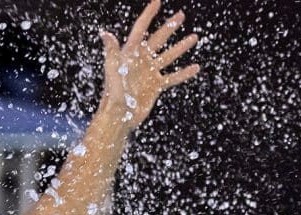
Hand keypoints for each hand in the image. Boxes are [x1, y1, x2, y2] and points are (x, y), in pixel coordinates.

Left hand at [99, 0, 199, 129]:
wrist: (119, 117)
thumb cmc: (113, 94)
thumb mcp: (112, 70)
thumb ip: (112, 51)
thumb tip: (105, 32)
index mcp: (130, 54)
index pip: (140, 29)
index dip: (148, 15)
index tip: (157, 1)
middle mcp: (141, 61)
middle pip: (157, 39)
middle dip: (169, 27)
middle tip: (181, 15)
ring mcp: (149, 74)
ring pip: (168, 56)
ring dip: (180, 47)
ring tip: (194, 37)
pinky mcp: (155, 87)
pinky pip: (172, 77)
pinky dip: (184, 73)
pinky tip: (196, 67)